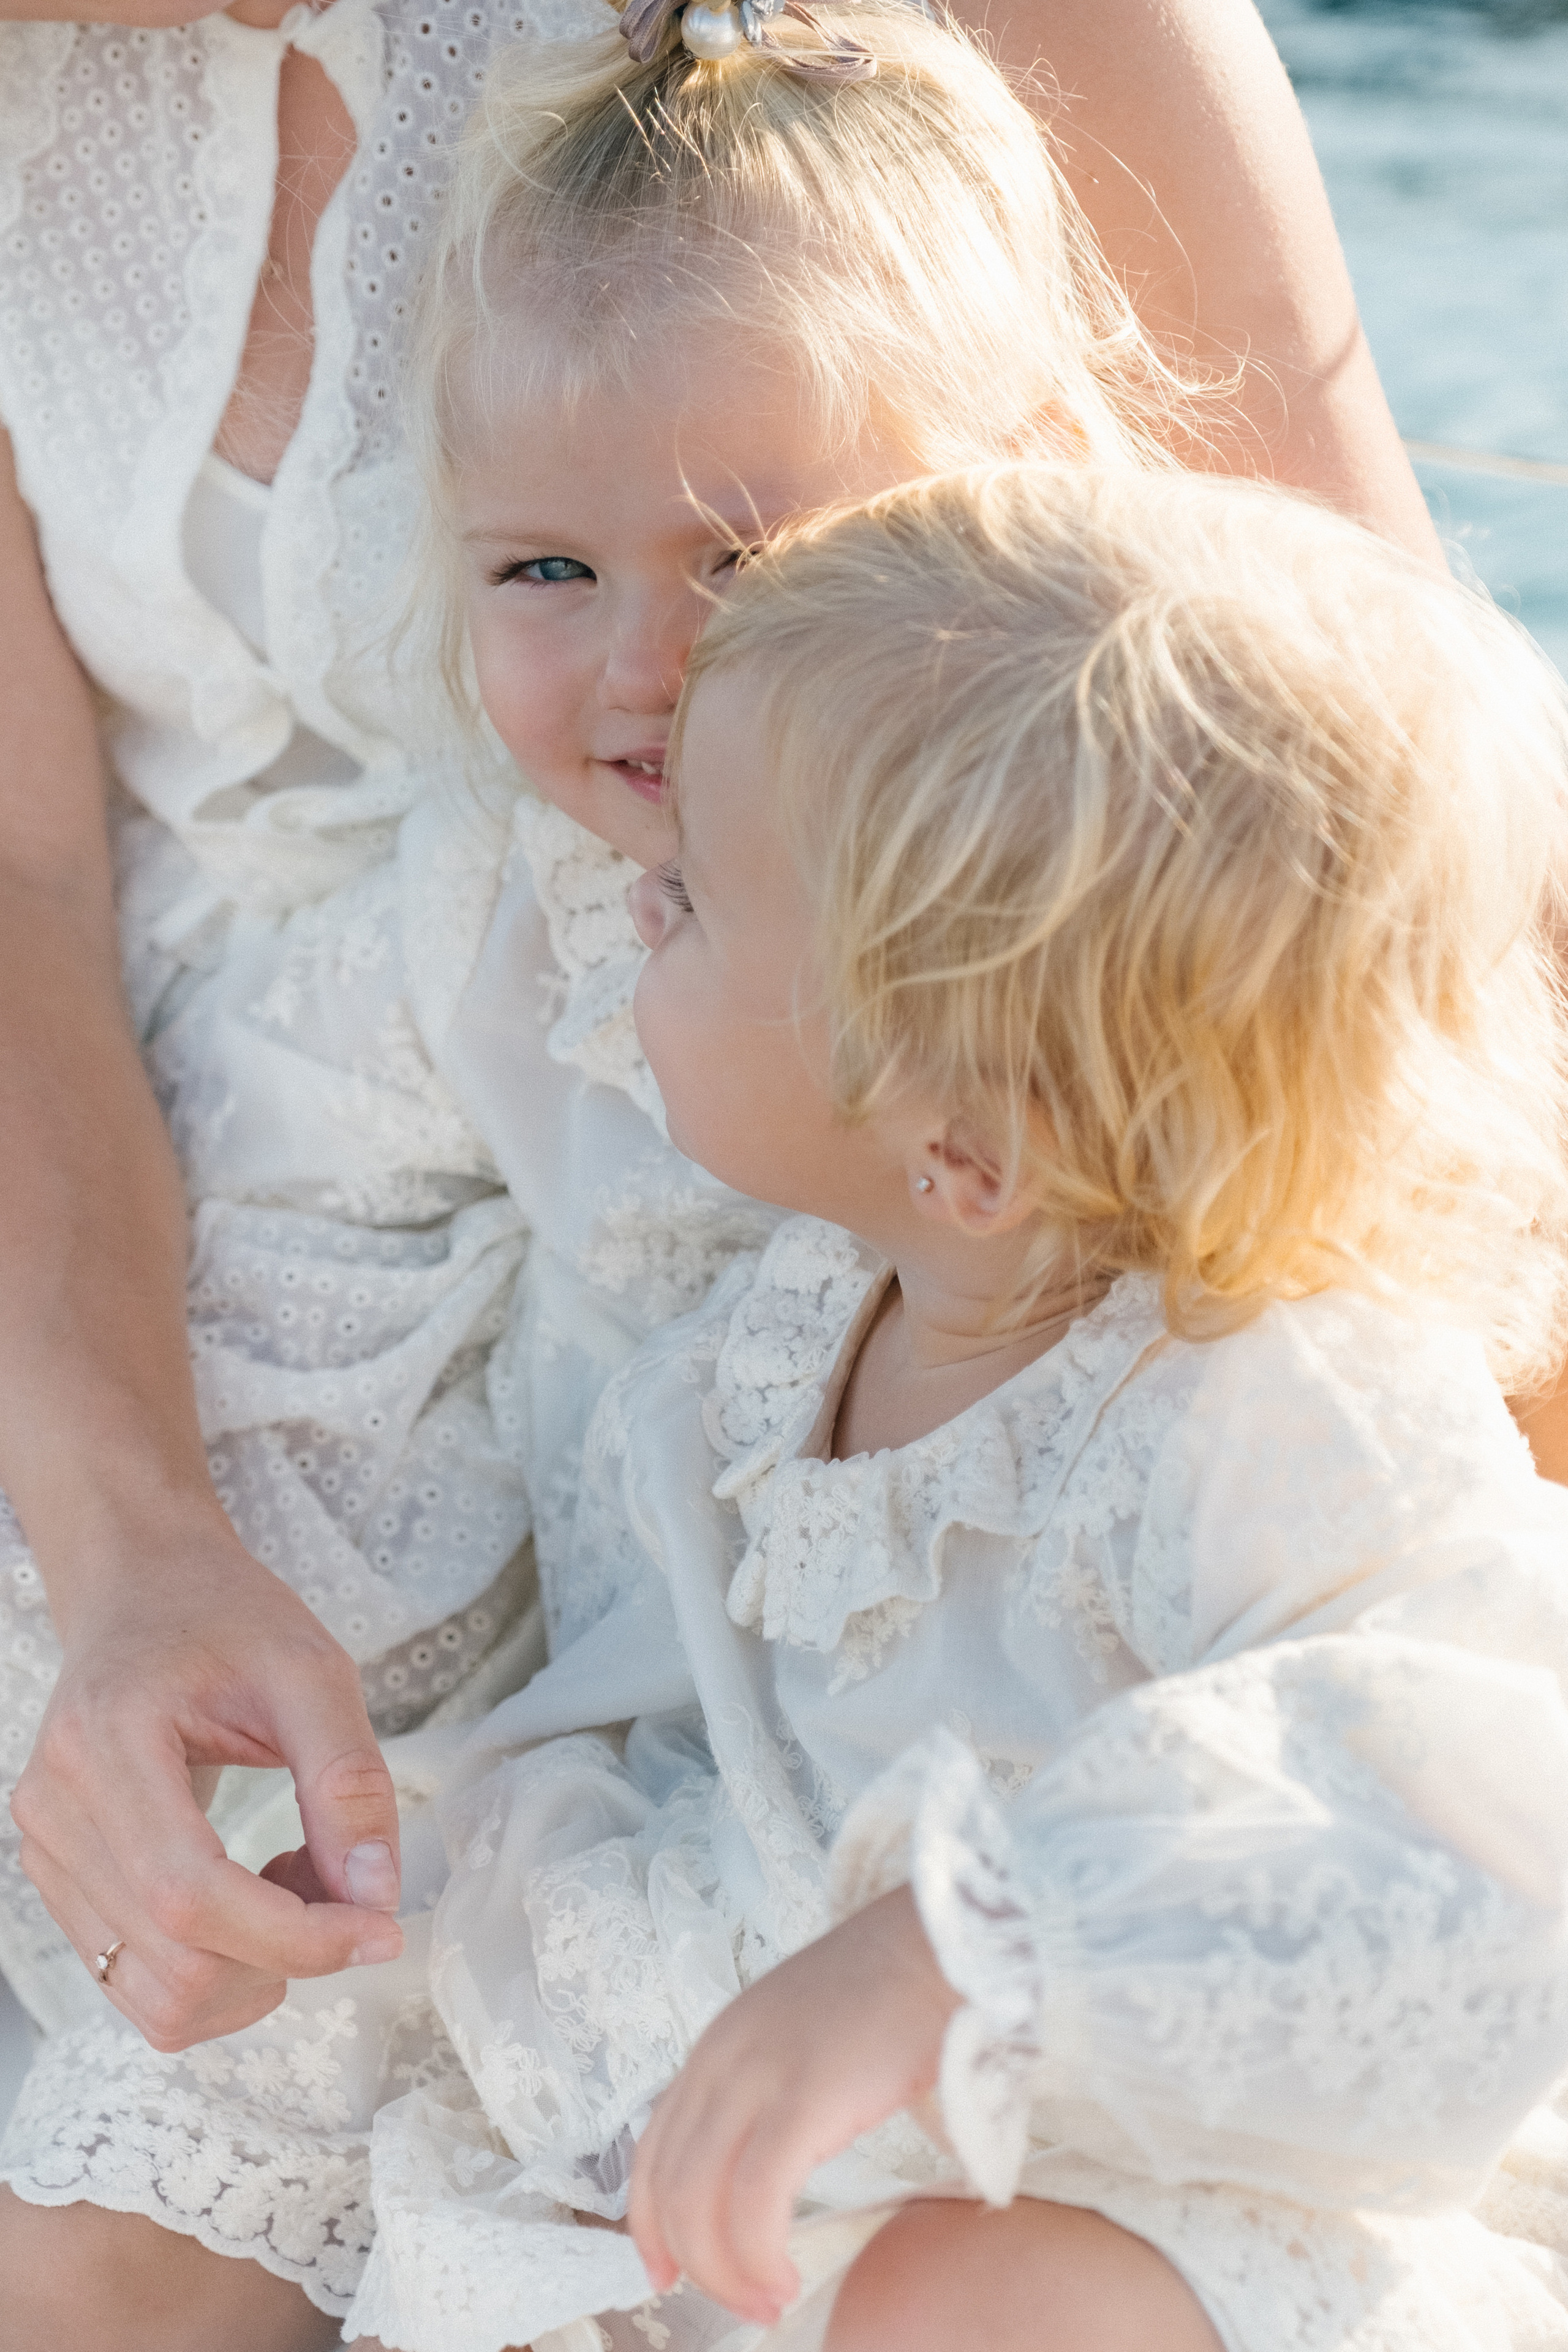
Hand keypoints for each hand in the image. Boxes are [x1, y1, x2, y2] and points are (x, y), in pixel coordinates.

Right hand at [12, 1502, 403, 2050]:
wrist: (144, 1592)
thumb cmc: (224, 1617)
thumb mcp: (310, 1670)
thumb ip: (348, 1780)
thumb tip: (376, 1896)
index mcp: (106, 1743)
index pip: (191, 1897)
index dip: (296, 1937)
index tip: (380, 1930)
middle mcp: (55, 1811)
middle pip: (177, 1962)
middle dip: (286, 1954)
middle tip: (339, 1877)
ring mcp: (48, 1853)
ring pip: (159, 1995)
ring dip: (254, 1969)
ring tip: (294, 1875)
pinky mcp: (61, 1880)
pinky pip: (141, 1980)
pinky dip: (219, 1967)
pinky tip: (254, 1891)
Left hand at [628, 1886, 960, 2325]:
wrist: (938, 1946)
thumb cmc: (886, 1999)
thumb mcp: (797, 2038)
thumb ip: (765, 2091)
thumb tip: (754, 2170)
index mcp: (716, 2048)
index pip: (651, 2151)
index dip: (650, 2224)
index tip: (667, 2273)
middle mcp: (721, 2058)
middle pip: (670, 2186)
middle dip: (695, 2263)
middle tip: (742, 2304)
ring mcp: (759, 2074)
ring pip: (701, 2201)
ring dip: (726, 2272)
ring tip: (767, 2301)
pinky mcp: (805, 2095)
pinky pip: (755, 2199)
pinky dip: (758, 2255)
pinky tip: (785, 2278)